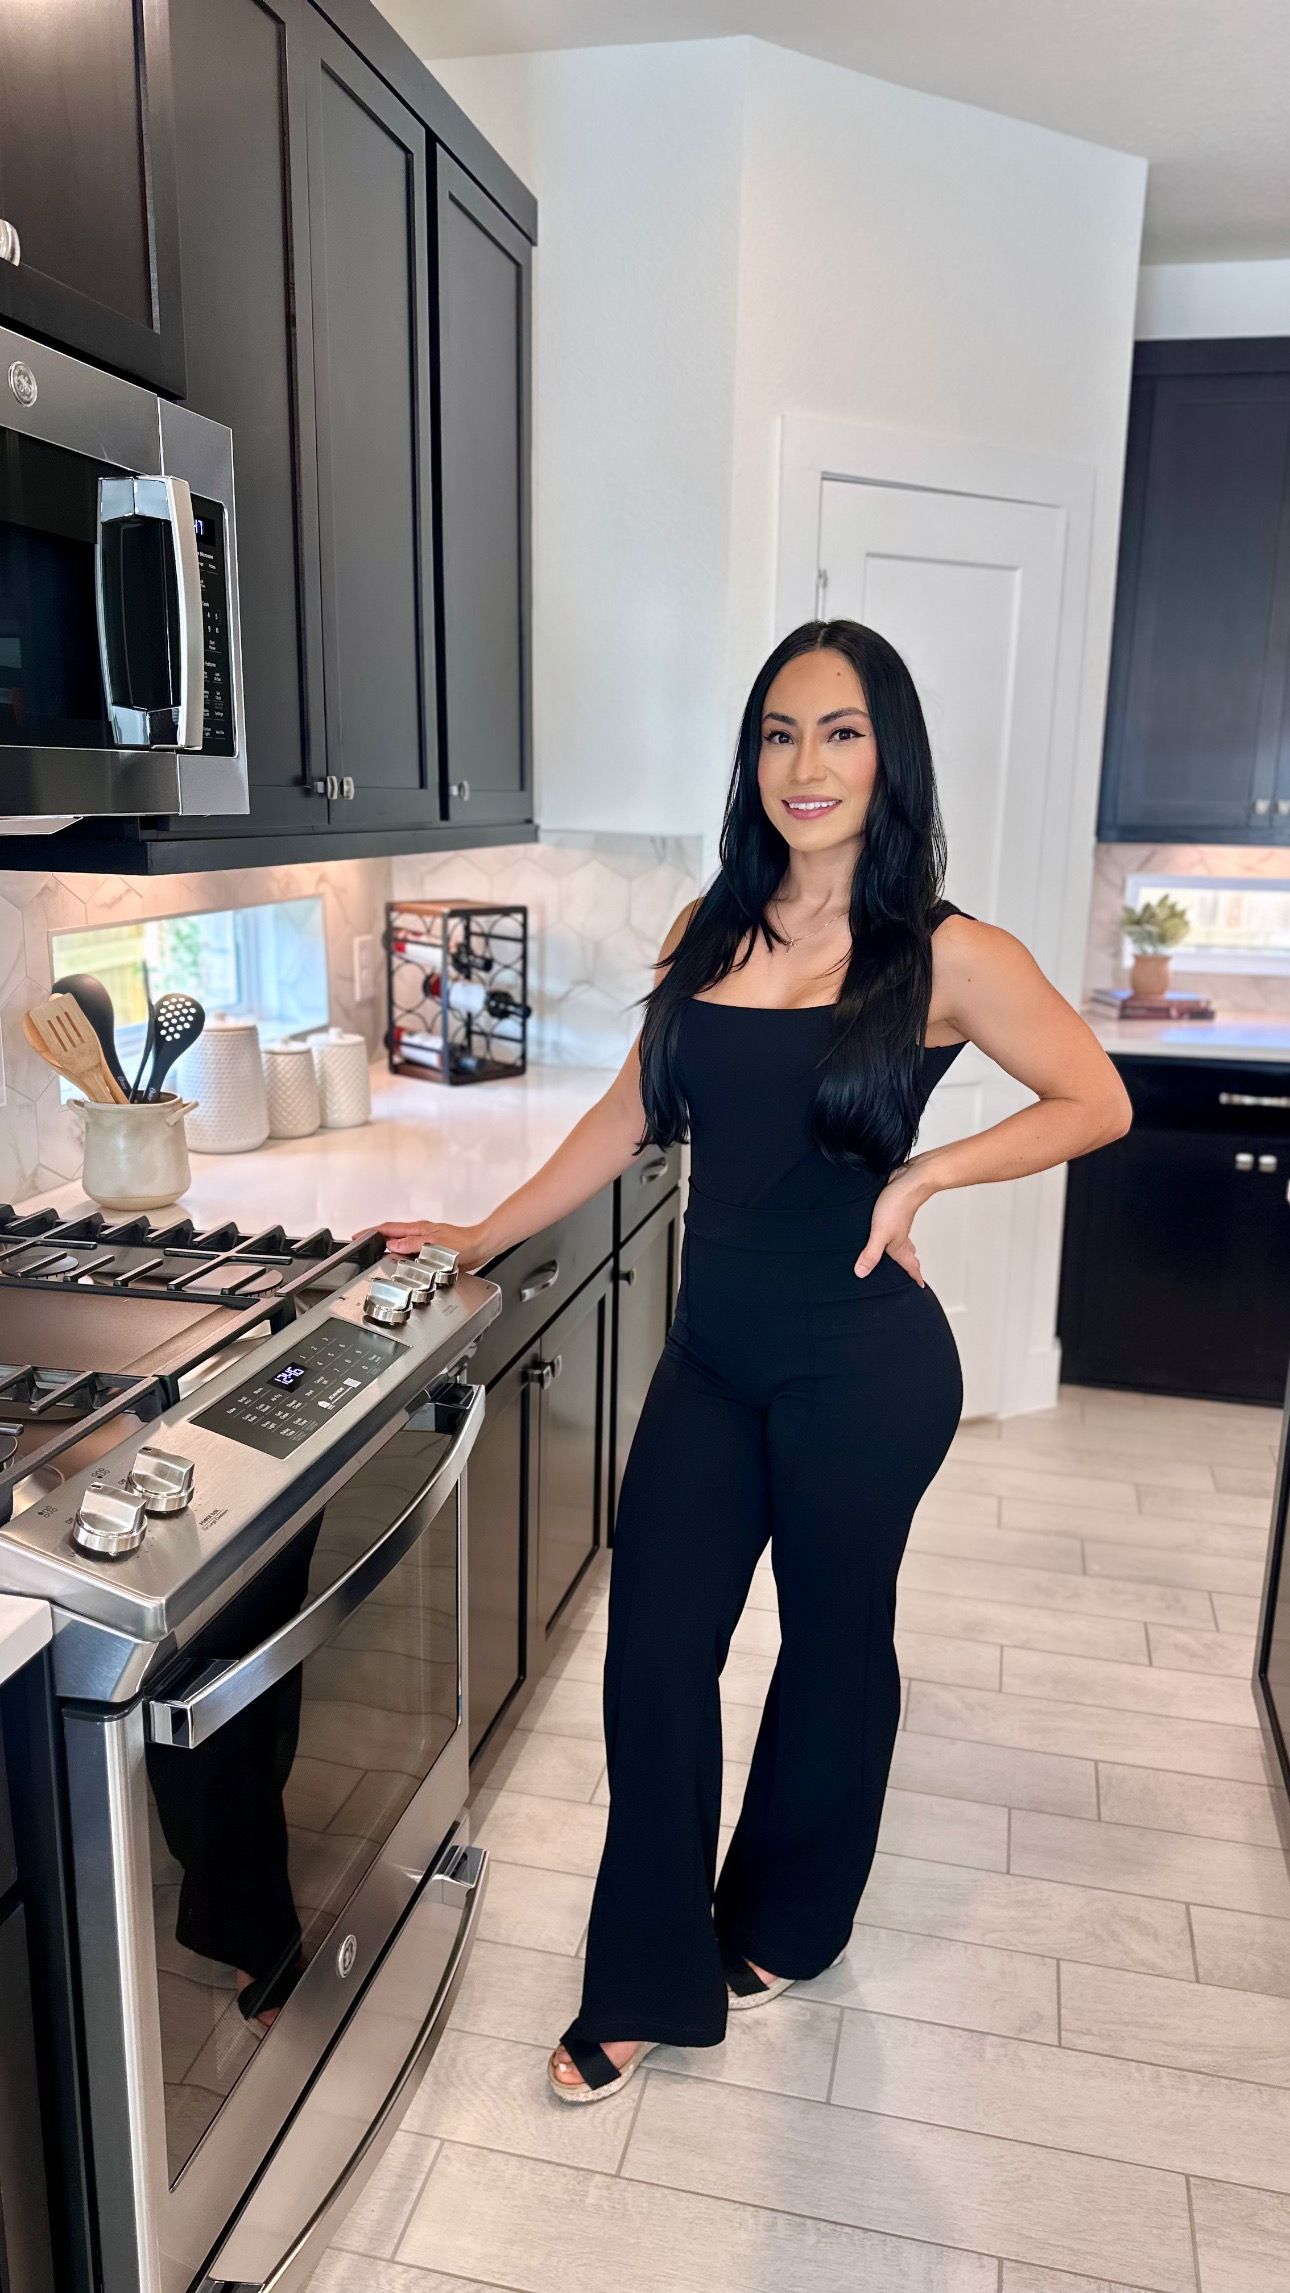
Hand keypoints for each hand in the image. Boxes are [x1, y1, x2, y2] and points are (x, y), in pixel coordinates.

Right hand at [360, 1217, 490, 1272]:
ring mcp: (424, 1242)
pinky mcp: (430, 1251)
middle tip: (362, 1247)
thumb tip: (393, 1245)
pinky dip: (401, 1258)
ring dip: (388, 1249)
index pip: (389, 1228)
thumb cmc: (464, 1243)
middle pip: (392, 1235)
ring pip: (400, 1245)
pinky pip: (410, 1253)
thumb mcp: (435, 1244)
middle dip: (375, 1240)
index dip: (371, 1232)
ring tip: (375, 1257)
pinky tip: (400, 1265)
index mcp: (419, 1229)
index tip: (358, 1236)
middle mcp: (420, 1234)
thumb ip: (413, 1244)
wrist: (481, 1247)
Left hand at [853, 1165, 933, 1284]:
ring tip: (898, 1256)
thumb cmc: (897, 1205)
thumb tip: (861, 1273)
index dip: (915, 1277)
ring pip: (902, 1242)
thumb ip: (871, 1253)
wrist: (909, 1180)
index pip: (910, 1265)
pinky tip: (886, 1230)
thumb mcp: (880, 1233)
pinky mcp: (893, 1212)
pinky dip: (894, 1235)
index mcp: (899, 1245)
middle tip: (912, 1275)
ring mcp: (897, 1224)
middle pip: (908, 1255)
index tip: (920, 1286)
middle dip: (910, 1266)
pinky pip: (895, 1229)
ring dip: (902, 1251)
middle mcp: (900, 1236)